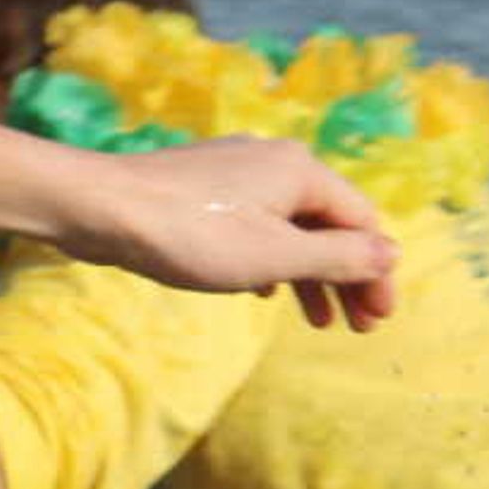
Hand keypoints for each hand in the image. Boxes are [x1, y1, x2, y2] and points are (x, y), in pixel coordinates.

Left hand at [71, 136, 395, 329]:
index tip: (379, 319)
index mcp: (301, 171)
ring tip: (316, 321)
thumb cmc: (187, 233)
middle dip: (346, 277)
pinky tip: (263, 290)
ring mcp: (235, 172)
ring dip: (308, 274)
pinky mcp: (202, 189)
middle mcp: (274, 161)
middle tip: (357, 327)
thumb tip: (392, 253)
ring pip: (288, 227)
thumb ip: (337, 257)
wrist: (96, 206)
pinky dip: (269, 259)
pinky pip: (253, 225)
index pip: (362, 222)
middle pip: (328, 225)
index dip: (376, 272)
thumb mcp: (273, 256)